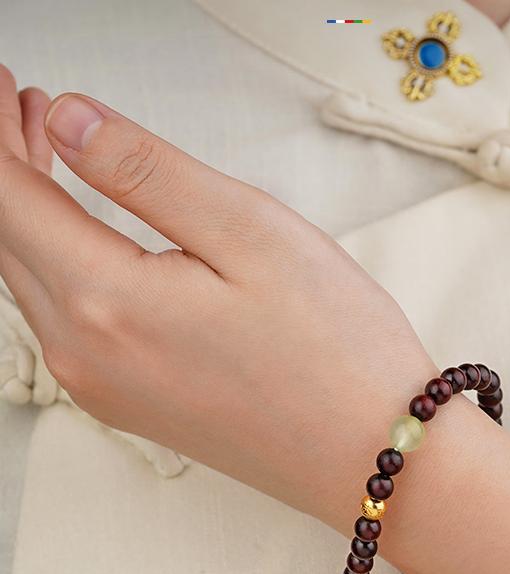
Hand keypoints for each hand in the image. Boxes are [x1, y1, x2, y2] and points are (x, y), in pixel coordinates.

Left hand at [0, 65, 509, 573]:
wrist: (376, 459)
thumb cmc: (336, 356)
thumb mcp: (251, 232)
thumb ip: (146, 172)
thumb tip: (67, 122)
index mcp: (107, 303)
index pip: (7, 195)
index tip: (2, 83)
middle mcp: (84, 356)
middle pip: (7, 240)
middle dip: (6, 164)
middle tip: (16, 102)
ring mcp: (101, 390)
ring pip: (29, 280)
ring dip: (29, 211)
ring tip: (45, 150)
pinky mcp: (128, 404)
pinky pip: (61, 319)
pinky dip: (56, 261)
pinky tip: (85, 234)